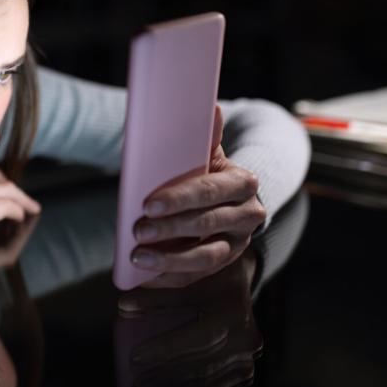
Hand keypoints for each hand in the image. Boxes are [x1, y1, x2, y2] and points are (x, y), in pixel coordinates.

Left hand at [115, 250, 260, 386]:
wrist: (242, 282)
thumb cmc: (210, 276)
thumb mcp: (187, 280)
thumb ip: (158, 295)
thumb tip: (123, 307)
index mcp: (232, 313)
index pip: (196, 339)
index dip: (164, 350)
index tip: (135, 357)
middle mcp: (244, 339)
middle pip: (200, 366)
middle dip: (165, 378)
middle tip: (136, 385)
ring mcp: (247, 358)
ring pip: (207, 382)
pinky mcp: (244, 371)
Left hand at [131, 105, 265, 287]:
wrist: (231, 198)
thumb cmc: (209, 172)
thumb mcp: (209, 154)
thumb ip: (207, 136)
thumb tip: (210, 107)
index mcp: (243, 183)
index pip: (210, 191)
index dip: (180, 199)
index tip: (148, 205)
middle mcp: (248, 215)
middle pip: (207, 224)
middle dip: (170, 229)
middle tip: (137, 231)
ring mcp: (239, 243)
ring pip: (206, 258)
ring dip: (170, 261)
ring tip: (138, 259)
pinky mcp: (226, 264)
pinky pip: (198, 277)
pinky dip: (170, 278)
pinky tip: (145, 276)